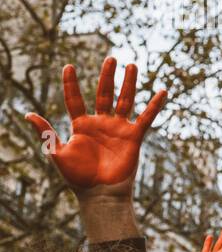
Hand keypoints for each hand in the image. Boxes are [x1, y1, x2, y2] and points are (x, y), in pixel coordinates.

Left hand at [25, 57, 166, 199]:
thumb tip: (28, 114)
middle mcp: (101, 123)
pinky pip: (146, 118)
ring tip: (131, 66)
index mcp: (81, 125)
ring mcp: (118, 128)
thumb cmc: (77, 176)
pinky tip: (162, 92)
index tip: (68, 67)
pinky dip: (154, 106)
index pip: (75, 99)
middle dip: (107, 76)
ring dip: (128, 84)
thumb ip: (46, 132)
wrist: (100, 193)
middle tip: (110, 58)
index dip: (71, 83)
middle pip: (104, 94)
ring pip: (124, 100)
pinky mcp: (134, 137)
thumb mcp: (57, 152)